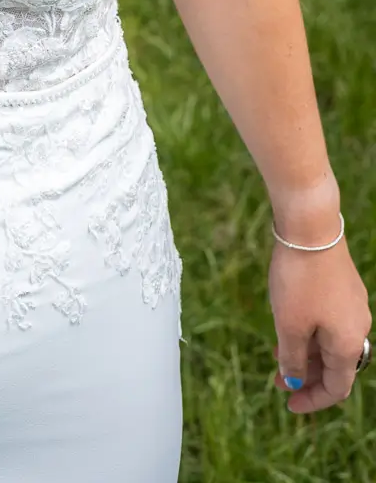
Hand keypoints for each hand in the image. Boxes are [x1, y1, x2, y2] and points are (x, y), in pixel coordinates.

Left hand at [270, 238, 370, 412]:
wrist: (310, 228)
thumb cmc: (299, 279)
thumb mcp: (289, 325)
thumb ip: (291, 359)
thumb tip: (293, 381)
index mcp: (348, 345)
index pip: (336, 387)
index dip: (312, 400)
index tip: (288, 404)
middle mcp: (357, 328)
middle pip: (333, 366)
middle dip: (304, 374)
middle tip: (275, 378)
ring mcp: (352, 306)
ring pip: (329, 342)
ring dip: (304, 351)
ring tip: (276, 350)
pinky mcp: (343, 287)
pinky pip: (328, 321)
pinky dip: (309, 330)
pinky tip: (286, 323)